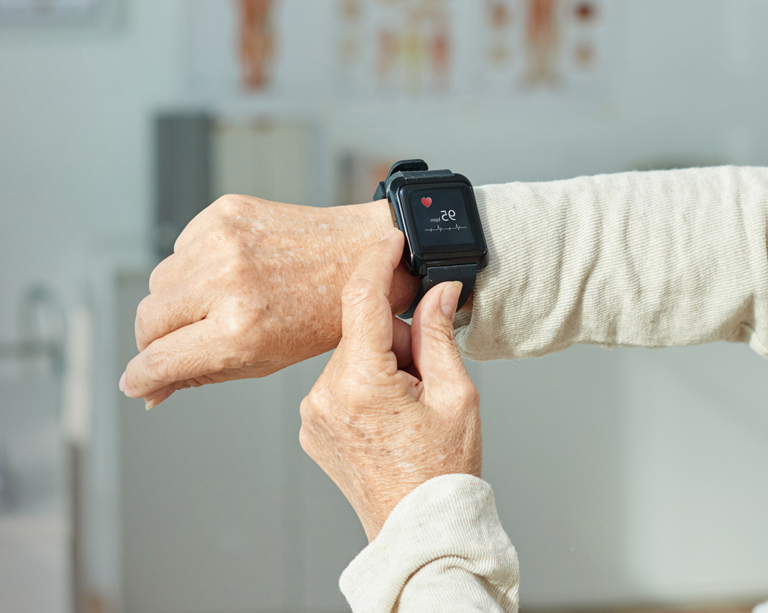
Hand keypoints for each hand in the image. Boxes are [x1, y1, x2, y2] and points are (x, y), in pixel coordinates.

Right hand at [121, 195, 418, 406]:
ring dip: (173, 301)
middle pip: (146, 318)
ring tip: (213, 305)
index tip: (134, 383)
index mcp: (240, 329)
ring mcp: (224, 242)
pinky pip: (180, 247)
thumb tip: (148, 391)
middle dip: (151, 340)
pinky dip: (192, 265)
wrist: (359, 255)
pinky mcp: (224, 212)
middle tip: (171, 346)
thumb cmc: (318, 316)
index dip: (139, 377)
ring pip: (158, 282)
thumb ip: (199, 374)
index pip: (159, 359)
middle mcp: (227, 282)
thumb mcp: (263, 360)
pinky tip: (229, 271)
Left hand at [299, 231, 481, 540]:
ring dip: (378, 365)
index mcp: (361, 381)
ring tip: (407, 408)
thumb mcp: (457, 395)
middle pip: (359, 332)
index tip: (390, 239)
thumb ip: (438, 334)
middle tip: (424, 379)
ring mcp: (312, 413)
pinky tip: (387, 419)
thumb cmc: (442, 471)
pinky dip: (362, 387)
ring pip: (348, 358)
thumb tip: (435, 290)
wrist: (419, 529)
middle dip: (394, 340)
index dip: (377, 261)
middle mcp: (324, 394)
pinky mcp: (310, 427)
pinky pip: (337, 385)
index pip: (361, 297)